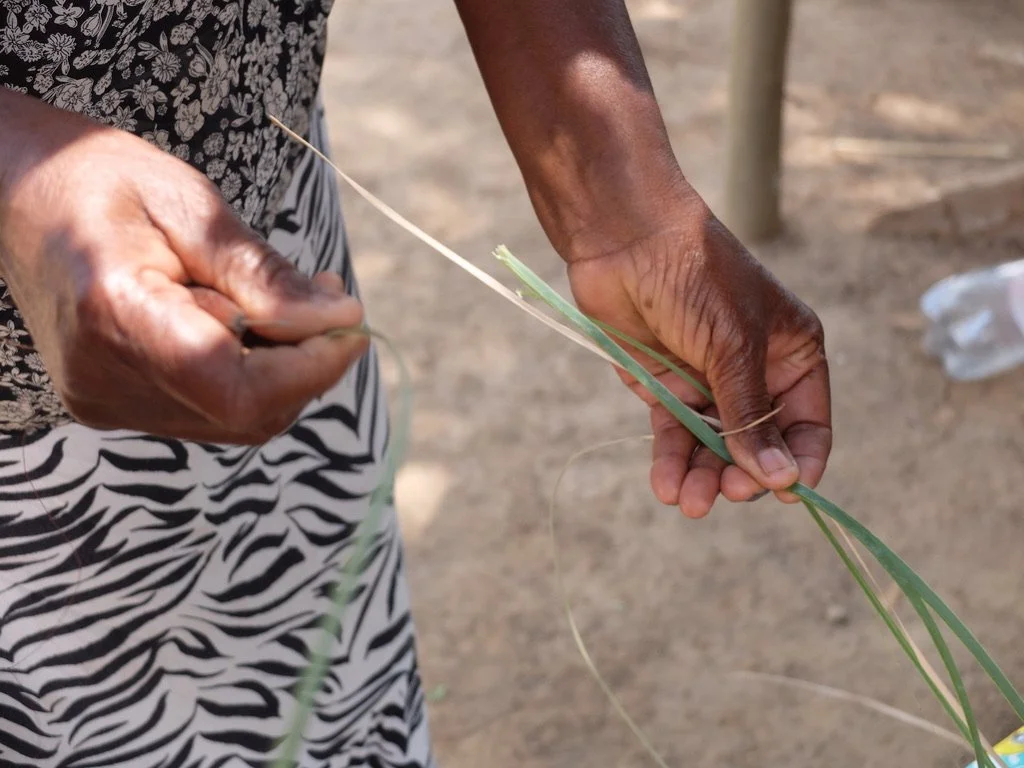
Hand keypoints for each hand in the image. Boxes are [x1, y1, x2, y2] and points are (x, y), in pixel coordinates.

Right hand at [0, 90, 366, 443]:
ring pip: (233, 419)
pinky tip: (248, 322)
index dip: (309, 368)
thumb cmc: (99, 179)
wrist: (14, 193)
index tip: (352, 323)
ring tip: (292, 301)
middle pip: (243, 412)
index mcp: (114, 312)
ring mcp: (103, 399)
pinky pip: (207, 409)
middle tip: (330, 300)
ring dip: (284, 371)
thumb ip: (261, 271)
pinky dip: (249, 374)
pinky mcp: (111, 403)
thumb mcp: (189, 201)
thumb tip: (339, 321)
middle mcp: (103, 376)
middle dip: (307, 366)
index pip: (234, 385)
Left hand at [566, 190, 830, 517]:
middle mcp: (754, 372)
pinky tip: (666, 486)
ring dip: (704, 478)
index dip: (799, 461)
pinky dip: (672, 462)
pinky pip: (675, 434)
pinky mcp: (665, 385)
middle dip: (742, 474)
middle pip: (757, 444)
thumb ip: (751, 415)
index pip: (808, 422)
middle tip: (724, 493)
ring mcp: (708, 380)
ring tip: (689, 502)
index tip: (784, 494)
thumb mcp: (734, 346)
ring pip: (714, 446)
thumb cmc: (695, 277)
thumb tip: (781, 480)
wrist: (623, 239)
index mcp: (792, 353)